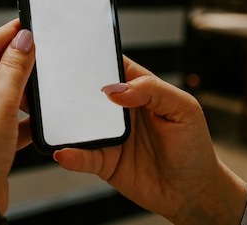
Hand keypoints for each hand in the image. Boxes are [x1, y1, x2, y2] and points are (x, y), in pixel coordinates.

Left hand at [0, 19, 33, 212]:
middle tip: (42, 50)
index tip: (26, 23)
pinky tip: (39, 117)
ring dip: (20, 94)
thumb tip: (23, 40)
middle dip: (15, 65)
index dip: (6, 35)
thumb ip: (14, 68)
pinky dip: (20, 120)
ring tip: (44, 83)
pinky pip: (1, 122)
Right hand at [53, 56, 246, 223]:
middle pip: (87, 91)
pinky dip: (71, 154)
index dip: (94, 57)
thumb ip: (152, 90)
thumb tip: (114, 90)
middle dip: (70, 86)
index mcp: (139, 89)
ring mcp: (109, 136)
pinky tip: (65, 153)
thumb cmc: (194, 147)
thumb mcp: (184, 109)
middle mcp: (119, 110)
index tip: (75, 52)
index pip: (111, 66)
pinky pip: (82, 156)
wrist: (194, 193)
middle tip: (53, 83)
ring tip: (51, 117)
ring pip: (78, 123)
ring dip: (64, 120)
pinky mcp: (104, 161)